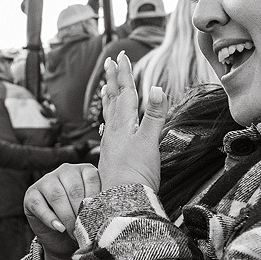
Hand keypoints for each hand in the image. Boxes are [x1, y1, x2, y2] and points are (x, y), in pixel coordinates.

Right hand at [24, 163, 100, 259]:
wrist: (63, 240)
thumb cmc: (84, 222)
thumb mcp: (96, 211)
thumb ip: (102, 204)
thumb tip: (111, 211)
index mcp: (84, 170)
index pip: (91, 180)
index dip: (95, 201)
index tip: (99, 219)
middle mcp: (65, 170)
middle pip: (74, 189)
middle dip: (80, 213)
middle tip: (85, 230)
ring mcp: (46, 180)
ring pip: (57, 196)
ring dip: (67, 217)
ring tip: (73, 232)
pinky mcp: (31, 194)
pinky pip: (40, 205)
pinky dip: (50, 219)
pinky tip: (59, 228)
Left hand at [96, 53, 164, 192]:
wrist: (123, 204)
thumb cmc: (137, 175)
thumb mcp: (149, 142)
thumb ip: (154, 116)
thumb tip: (155, 87)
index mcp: (124, 125)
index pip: (124, 93)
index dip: (124, 74)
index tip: (121, 56)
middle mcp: (114, 132)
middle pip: (113, 100)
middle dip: (113, 80)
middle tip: (109, 62)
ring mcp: (111, 145)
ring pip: (109, 115)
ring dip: (109, 98)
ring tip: (105, 87)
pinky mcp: (112, 158)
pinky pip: (108, 132)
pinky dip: (108, 122)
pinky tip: (106, 125)